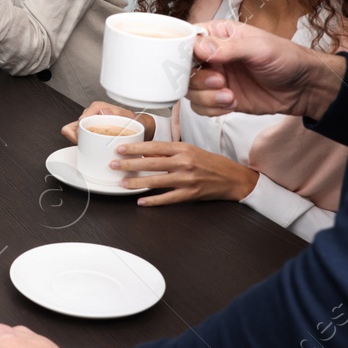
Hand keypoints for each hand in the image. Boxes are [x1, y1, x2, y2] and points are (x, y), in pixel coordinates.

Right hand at [61, 102, 154, 143]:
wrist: (140, 128)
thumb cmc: (134, 121)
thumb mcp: (127, 116)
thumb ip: (115, 112)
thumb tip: (102, 111)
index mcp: (96, 108)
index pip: (80, 120)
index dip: (80, 132)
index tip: (85, 140)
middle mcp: (91, 114)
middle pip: (73, 127)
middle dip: (78, 138)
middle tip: (89, 145)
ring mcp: (90, 123)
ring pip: (74, 133)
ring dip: (80, 142)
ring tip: (92, 147)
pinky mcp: (90, 131)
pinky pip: (80, 138)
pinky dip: (83, 144)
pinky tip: (92, 148)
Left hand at [112, 141, 258, 203]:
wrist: (233, 178)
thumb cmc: (211, 163)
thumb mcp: (190, 151)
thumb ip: (169, 153)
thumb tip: (147, 155)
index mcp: (183, 148)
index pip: (154, 147)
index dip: (135, 148)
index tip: (120, 149)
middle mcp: (184, 162)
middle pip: (151, 163)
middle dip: (129, 164)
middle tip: (114, 165)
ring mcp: (187, 179)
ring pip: (156, 181)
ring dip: (137, 183)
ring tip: (123, 183)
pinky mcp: (191, 194)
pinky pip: (168, 198)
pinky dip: (153, 200)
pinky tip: (141, 201)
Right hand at [189, 19, 343, 118]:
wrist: (304, 87)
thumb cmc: (286, 59)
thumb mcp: (259, 48)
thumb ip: (228, 48)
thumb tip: (200, 47)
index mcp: (218, 36)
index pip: (186, 41)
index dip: (182, 53)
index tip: (193, 64)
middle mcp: (212, 57)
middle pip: (183, 69)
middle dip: (198, 80)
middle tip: (219, 81)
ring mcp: (216, 79)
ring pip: (190, 91)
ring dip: (206, 97)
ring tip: (229, 96)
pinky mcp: (221, 98)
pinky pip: (201, 107)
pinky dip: (212, 109)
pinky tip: (232, 103)